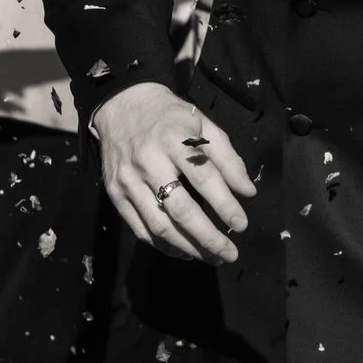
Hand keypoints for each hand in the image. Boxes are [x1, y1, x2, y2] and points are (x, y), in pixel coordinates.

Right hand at [93, 82, 256, 262]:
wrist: (121, 105)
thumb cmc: (170, 116)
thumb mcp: (204, 124)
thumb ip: (227, 158)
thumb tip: (247, 192)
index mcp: (175, 139)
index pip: (204, 179)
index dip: (225, 204)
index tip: (242, 224)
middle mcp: (149, 161)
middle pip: (181, 209)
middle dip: (208, 237)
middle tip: (229, 253)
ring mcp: (128, 180)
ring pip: (159, 225)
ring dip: (187, 247)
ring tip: (210, 256)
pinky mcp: (114, 193)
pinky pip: (139, 228)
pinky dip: (162, 245)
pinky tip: (183, 251)